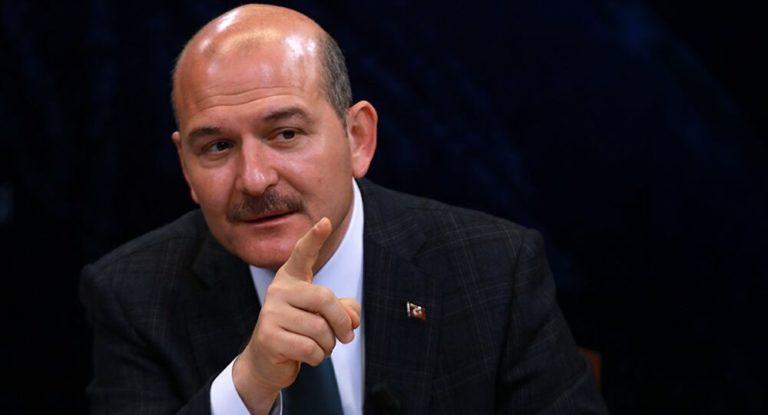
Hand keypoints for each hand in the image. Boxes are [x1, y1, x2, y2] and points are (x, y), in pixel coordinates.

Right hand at [232, 217, 361, 413]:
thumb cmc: (299, 331)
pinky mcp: (268, 336)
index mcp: (291, 278)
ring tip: (319, 346)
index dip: (315, 238)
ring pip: (320, 328)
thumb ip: (343, 310)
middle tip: (347, 337)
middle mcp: (278, 290)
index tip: (325, 222)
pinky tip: (307, 356)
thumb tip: (350, 319)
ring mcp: (271, 312)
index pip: (303, 254)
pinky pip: (310, 348)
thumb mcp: (324, 316)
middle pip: (324, 298)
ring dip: (328, 344)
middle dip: (342, 322)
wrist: (266, 361)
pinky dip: (317, 357)